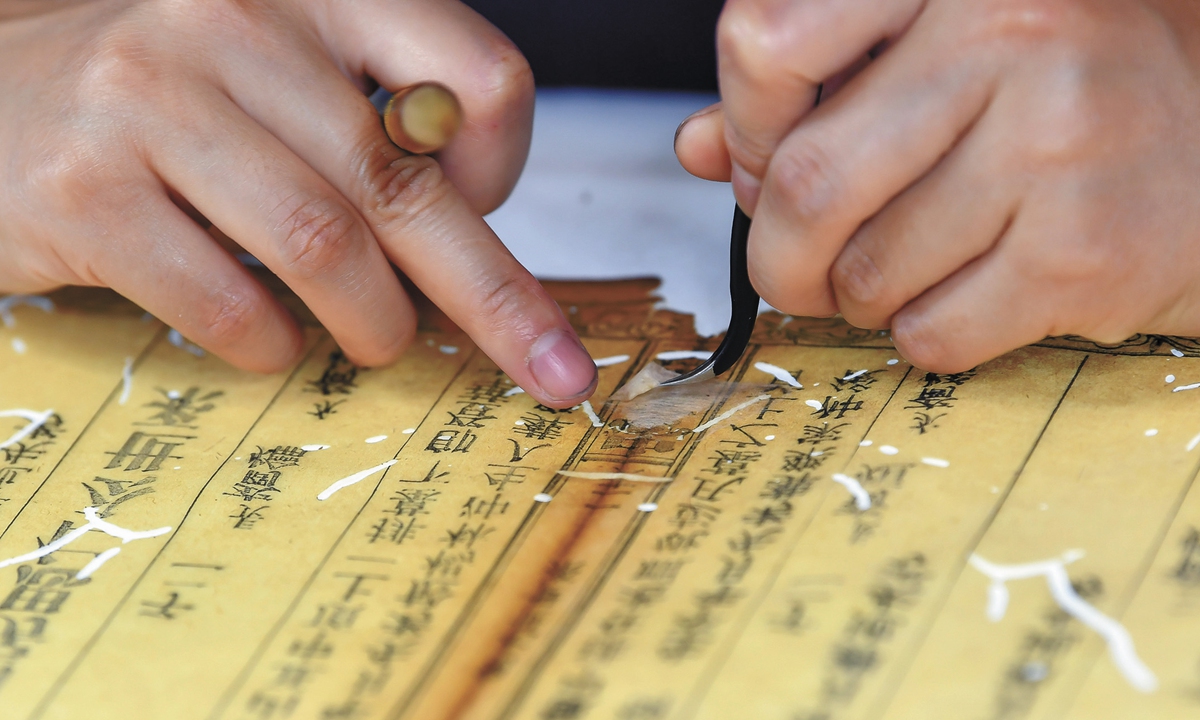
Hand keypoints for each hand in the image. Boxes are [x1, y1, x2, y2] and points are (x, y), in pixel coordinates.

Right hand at [0, 0, 596, 406]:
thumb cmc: (167, 100)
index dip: (503, 168)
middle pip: (409, 185)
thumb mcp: (285, 75)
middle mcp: (235, 20)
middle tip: (547, 368)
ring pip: (325, 246)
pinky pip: (226, 301)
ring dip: (371, 323)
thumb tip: (473, 252)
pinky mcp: (83, 189)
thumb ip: (376, 135)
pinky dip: (271, 343)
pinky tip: (268, 336)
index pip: (476, 76)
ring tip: (371, 341)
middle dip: (496, 299)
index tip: (480, 213)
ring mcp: (149, 98)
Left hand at [676, 0, 1199, 371]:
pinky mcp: (1085, 252)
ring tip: (896, 273)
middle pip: (804, 183)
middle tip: (795, 269)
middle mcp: (1011, 34)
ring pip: (863, 272)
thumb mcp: (930, 58)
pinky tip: (952, 300)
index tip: (759, 162)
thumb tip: (701, 148)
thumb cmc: (1053, 100)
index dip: (742, 127)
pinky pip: (930, 332)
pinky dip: (915, 335)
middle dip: (778, 255)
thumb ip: (813, 93)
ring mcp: (1056, 142)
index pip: (766, 42)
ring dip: (853, 298)